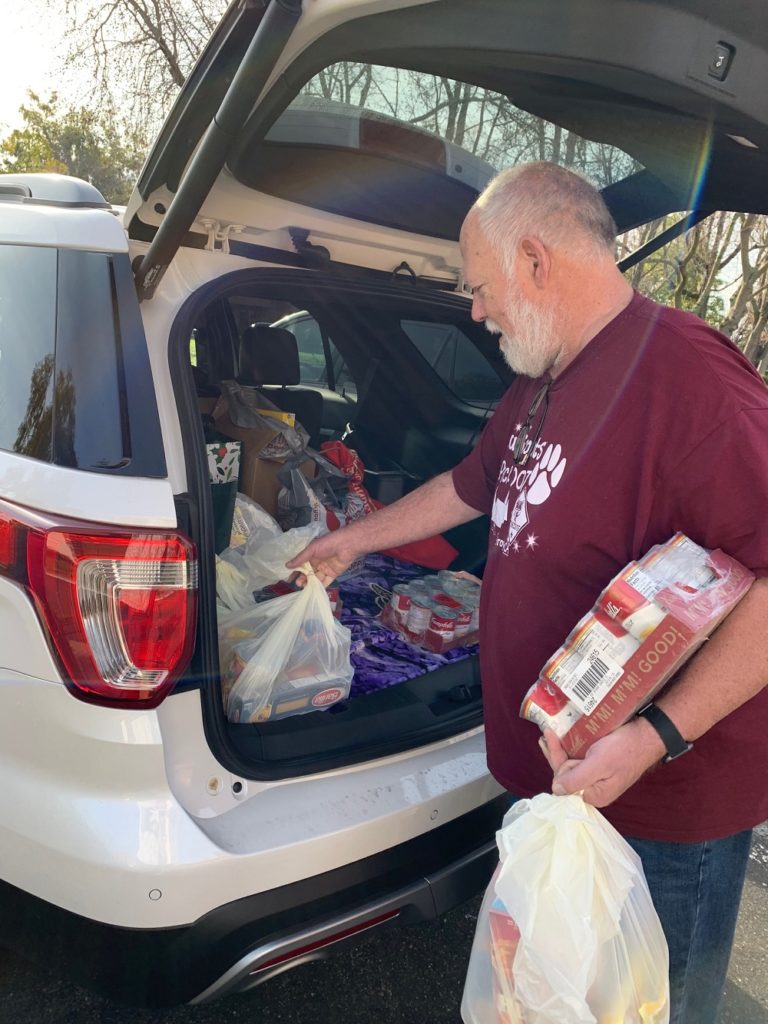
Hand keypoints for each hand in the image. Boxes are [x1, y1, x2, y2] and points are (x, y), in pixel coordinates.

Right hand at [285, 531, 356, 586]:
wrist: (347, 545)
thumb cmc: (327, 544)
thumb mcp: (311, 549)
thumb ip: (300, 558)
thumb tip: (286, 566)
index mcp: (312, 555)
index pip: (301, 565)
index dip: (295, 571)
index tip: (289, 579)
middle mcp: (318, 562)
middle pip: (308, 573)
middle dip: (302, 579)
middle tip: (298, 584)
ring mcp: (325, 568)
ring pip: (316, 578)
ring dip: (310, 583)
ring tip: (304, 587)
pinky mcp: (333, 574)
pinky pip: (326, 581)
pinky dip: (321, 586)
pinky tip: (315, 590)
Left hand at [538, 718, 665, 807]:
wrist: (648, 734)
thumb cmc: (624, 749)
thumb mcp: (598, 764)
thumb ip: (576, 779)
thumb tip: (556, 790)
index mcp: (595, 795)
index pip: (565, 783)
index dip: (557, 762)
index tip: (547, 741)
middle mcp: (595, 789)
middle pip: (567, 773)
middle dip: (556, 754)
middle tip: (547, 733)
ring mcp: (598, 777)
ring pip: (572, 764)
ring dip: (561, 749)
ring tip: (550, 733)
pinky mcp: (601, 765)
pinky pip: (580, 758)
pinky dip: (571, 748)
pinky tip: (563, 737)